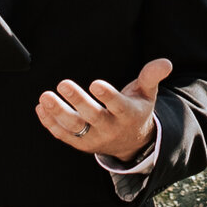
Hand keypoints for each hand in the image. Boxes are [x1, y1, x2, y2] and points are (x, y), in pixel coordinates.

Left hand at [37, 57, 172, 163]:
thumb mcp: (147, 94)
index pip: (118, 105)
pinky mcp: (80, 143)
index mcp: (128, 114)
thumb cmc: (136, 110)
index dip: (107, 96)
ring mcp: (94, 138)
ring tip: (45, 97)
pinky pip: (64, 135)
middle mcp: (111, 128)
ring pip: (74, 127)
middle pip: (92, 116)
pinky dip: (50, 123)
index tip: (95, 83)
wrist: (131, 143)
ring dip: (58, 113)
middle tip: (63, 84)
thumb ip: (152, 76)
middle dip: (77, 101)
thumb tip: (165, 62)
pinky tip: (41, 108)